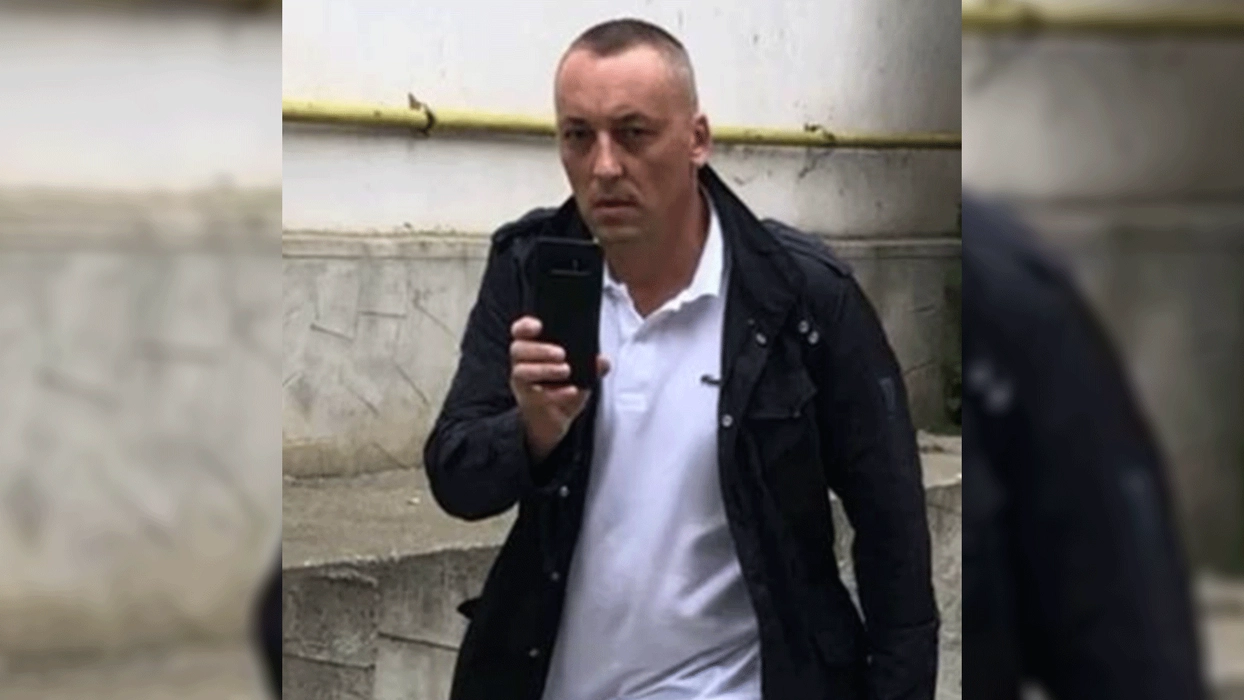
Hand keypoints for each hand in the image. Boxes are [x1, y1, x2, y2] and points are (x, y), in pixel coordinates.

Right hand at [509, 316, 609, 462]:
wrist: (555, 422)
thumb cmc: (563, 390)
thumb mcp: (581, 376)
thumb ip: (592, 367)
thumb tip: (603, 361)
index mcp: (532, 350)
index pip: (520, 331)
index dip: (525, 326)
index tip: (539, 326)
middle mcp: (522, 364)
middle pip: (518, 349)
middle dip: (540, 349)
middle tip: (562, 354)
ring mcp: (523, 384)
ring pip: (521, 371)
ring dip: (544, 369)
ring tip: (566, 370)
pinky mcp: (529, 402)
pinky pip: (536, 395)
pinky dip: (557, 393)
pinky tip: (572, 391)